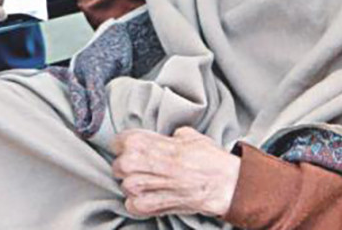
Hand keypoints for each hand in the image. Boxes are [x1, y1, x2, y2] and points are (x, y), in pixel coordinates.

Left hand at [110, 127, 239, 219]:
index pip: (118, 142)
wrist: (224, 183)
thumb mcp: (188, 135)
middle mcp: (137, 162)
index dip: (127, 147)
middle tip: (145, 169)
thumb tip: (166, 138)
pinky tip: (153, 198)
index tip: (136, 151)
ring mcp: (143, 186)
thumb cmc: (208, 159)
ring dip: (136, 187)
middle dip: (130, 168)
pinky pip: (132, 205)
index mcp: (142, 142)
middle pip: (118, 165)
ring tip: (152, 185)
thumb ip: (168, 136)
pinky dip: (140, 204)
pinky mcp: (150, 206)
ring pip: (124, 186)